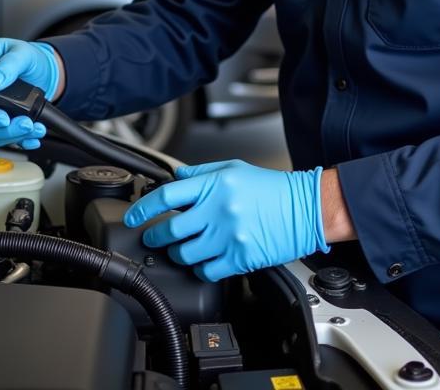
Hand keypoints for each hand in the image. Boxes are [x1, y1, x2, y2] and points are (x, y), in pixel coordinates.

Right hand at [0, 38, 59, 149]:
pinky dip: (18, 141)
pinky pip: (0, 138)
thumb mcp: (21, 52)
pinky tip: (31, 138)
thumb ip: (9, 64)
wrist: (41, 69)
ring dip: (11, 135)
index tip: (0, 116)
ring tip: (32, 127)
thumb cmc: (25, 55)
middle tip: (22, 124)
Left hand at [124, 159, 327, 281]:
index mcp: (215, 185)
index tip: (134, 216)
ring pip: (185, 254)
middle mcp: (218, 210)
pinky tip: (203, 261)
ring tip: (181, 249)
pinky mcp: (239, 258)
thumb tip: (175, 177)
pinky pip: (206, 271)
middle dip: (155, 236)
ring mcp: (228, 236)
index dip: (144, 208)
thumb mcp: (235, 168)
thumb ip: (201, 172)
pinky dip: (200, 269)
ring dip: (177, 254)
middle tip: (153, 237)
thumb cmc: (272, 189)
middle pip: (170, 230)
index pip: (167, 196)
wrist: (304, 209)